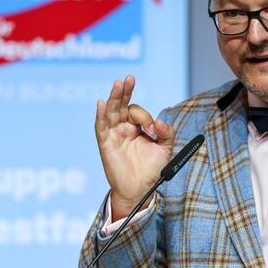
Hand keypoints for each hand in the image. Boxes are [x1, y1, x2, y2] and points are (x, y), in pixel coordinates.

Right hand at [95, 75, 174, 215]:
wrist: (140, 189)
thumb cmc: (151, 169)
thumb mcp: (165, 149)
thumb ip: (167, 133)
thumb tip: (160, 122)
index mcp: (136, 127)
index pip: (138, 112)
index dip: (146, 118)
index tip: (153, 130)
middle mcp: (123, 128)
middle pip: (121, 105)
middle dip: (126, 91)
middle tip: (130, 78)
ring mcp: (113, 135)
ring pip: (111, 112)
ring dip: (114, 97)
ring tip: (118, 84)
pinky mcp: (105, 144)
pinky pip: (101, 127)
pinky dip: (100, 115)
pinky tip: (101, 103)